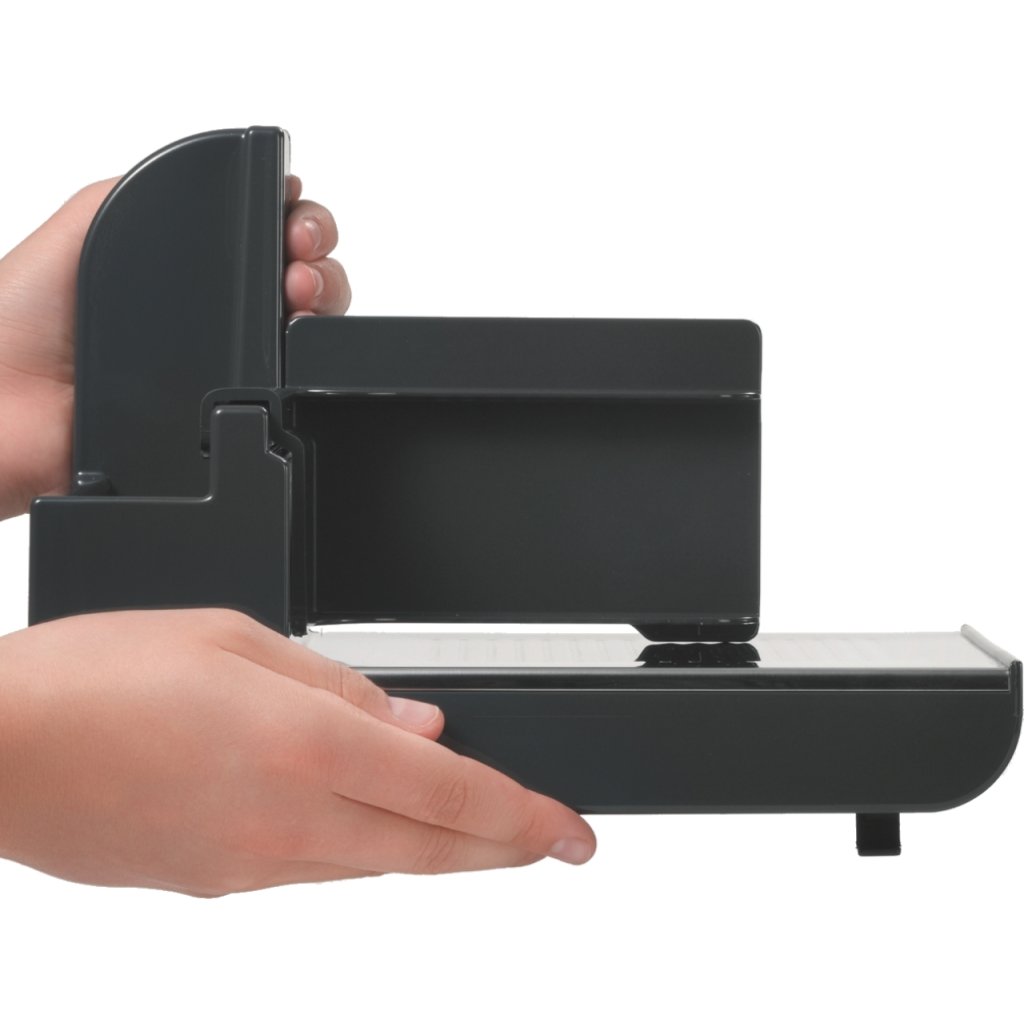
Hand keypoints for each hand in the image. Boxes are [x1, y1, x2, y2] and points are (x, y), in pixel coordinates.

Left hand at [0, 176, 349, 520]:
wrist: (3, 405)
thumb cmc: (18, 319)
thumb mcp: (87, 220)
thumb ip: (146, 188)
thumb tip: (226, 172)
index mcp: (191, 268)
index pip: (270, 236)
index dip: (299, 222)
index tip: (297, 223)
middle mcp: (217, 319)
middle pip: (305, 279)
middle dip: (321, 261)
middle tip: (301, 263)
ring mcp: (229, 371)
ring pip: (309, 334)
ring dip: (324, 304)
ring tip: (300, 297)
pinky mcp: (231, 421)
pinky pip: (285, 395)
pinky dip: (303, 371)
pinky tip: (292, 350)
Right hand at [0, 609, 595, 895]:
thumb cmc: (96, 678)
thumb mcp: (232, 640)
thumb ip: (337, 686)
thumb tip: (415, 725)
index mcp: (301, 744)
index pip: (449, 794)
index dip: (523, 816)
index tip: (570, 831)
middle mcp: (287, 820)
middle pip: (431, 851)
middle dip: (505, 849)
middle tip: (553, 843)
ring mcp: (250, 867)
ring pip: (379, 868)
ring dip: (440, 853)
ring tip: (482, 835)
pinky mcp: (214, 888)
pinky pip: (317, 875)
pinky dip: (366, 853)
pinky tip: (373, 829)